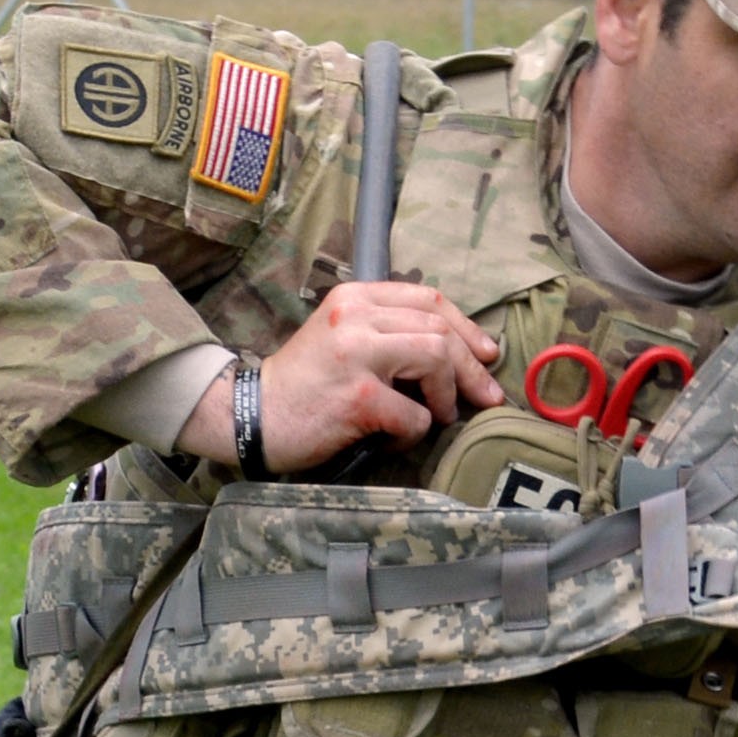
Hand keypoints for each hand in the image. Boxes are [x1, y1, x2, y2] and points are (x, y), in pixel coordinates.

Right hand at [188, 284, 507, 472]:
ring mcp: (356, 355)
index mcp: (354, 298)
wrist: (250, 415)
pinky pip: (415, 414)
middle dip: (473, 366)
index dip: (466, 327)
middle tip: (486, 395)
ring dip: (448, 395)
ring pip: (437, 359)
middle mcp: (355, 317)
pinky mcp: (359, 397)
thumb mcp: (340, 336)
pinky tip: (396, 438)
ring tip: (440, 416)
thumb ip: (386, 331)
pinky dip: (415, 432)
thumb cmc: (302, 384)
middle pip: (440, 329)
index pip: (429, 298)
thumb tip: (456, 349)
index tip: (487, 353)